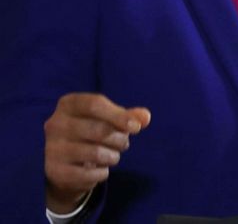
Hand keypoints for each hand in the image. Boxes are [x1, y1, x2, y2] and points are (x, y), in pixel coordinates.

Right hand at [43, 93, 150, 213]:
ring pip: (95, 153)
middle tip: (123, 144)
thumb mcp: (109, 119)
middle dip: (120, 139)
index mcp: (68, 104)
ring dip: (113, 157)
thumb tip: (145, 117)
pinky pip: (90, 174)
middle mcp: (54, 124)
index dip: (119, 115)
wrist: (64, 163)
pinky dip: (102, 173)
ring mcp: (51, 149)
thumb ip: (128, 116)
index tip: (136, 128)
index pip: (95, 104)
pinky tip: (99, 169)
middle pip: (99, 130)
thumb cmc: (91, 132)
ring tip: (112, 156)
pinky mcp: (54, 171)